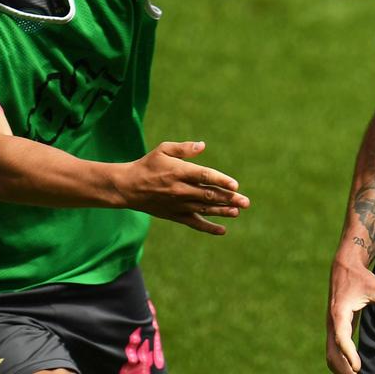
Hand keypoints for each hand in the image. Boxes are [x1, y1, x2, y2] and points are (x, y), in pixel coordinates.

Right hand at [117, 141, 249, 234]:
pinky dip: (209, 227)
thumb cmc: (147, 165)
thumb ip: (184, 148)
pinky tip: (222, 230)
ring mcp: (178, 204)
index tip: (235, 185)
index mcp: (179, 171)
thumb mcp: (163, 150)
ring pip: (205, 208)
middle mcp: (180, 189)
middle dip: (229, 199)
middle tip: (245, 202)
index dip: (221, 180)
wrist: (128, 187)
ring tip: (238, 211)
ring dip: (223, 211)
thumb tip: (202, 145)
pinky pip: (194, 223)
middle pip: (209, 194)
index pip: (204, 176)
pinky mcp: (175, 215)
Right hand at [326, 255, 374, 372]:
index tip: (358, 368)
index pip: (341, 338)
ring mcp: (331, 327)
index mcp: (339, 313)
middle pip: (332, 352)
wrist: (344, 268)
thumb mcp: (374, 285)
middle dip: (343, 367)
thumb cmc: (360, 278)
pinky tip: (351, 369)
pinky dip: (339, 362)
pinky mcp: (335, 328)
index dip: (348, 354)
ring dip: (340, 367)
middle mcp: (332, 322)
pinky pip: (333, 350)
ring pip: (331, 353)